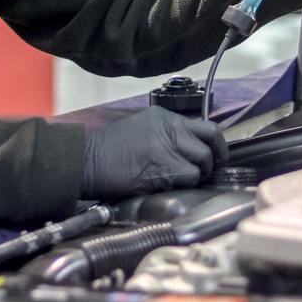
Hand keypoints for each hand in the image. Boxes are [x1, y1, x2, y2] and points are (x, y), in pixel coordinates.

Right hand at [81, 106, 227, 200]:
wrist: (86, 161)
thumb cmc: (108, 151)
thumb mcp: (141, 128)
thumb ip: (167, 134)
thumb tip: (190, 149)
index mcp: (164, 116)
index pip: (205, 126)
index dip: (215, 144)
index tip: (215, 155)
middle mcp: (169, 127)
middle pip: (210, 141)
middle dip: (214, 159)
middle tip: (207, 171)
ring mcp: (168, 146)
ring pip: (203, 161)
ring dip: (198, 174)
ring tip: (183, 179)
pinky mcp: (164, 167)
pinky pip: (190, 177)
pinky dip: (186, 184)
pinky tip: (170, 185)